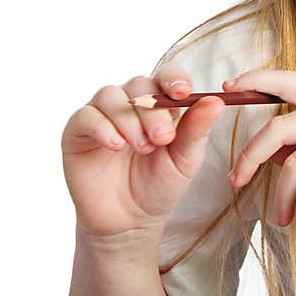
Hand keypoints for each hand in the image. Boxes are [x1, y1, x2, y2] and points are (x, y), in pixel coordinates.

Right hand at [62, 67, 225, 240]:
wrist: (131, 219)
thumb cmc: (161, 184)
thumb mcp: (186, 158)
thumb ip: (198, 129)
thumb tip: (217, 100)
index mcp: (160, 103)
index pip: (167, 76)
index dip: (174, 78)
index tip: (183, 92)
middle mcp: (130, 103)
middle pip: (139, 84)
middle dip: (153, 110)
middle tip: (163, 138)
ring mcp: (103, 115)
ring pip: (111, 96)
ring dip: (129, 119)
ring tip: (143, 148)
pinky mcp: (78, 132)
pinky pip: (85, 116)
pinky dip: (102, 127)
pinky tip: (116, 145)